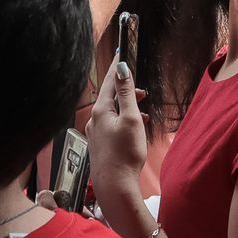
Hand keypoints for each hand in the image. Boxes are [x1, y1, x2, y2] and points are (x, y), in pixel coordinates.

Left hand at [85, 60, 149, 210]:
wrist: (115, 186)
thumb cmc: (125, 154)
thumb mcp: (131, 119)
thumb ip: (127, 93)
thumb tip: (122, 69)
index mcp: (100, 110)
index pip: (109, 80)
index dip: (118, 66)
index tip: (122, 50)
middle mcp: (94, 119)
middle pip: (110, 96)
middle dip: (127, 91)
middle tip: (142, 91)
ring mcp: (95, 133)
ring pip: (112, 111)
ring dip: (128, 108)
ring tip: (143, 112)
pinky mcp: (100, 144)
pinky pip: (112, 124)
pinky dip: (124, 120)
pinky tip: (136, 128)